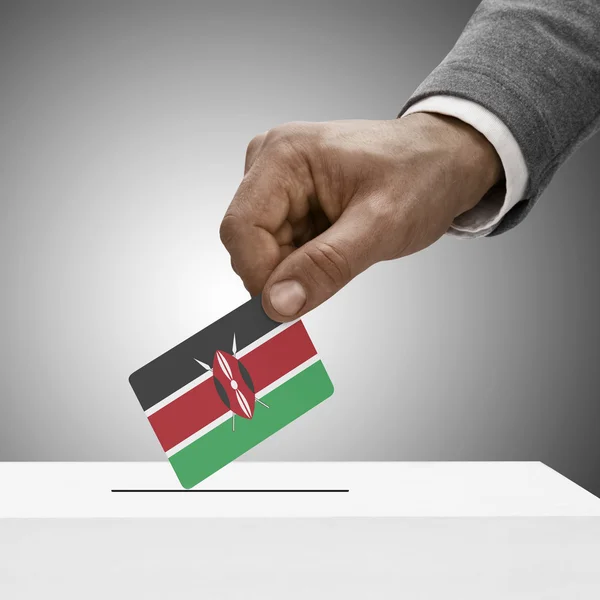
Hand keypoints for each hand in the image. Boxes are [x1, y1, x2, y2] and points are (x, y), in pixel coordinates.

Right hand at [220, 114, 501, 320]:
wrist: (443, 161)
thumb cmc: (421, 176)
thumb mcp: (381, 225)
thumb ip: (326, 265)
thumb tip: (277, 304)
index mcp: (284, 155)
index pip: (241, 228)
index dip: (259, 275)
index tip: (290, 307)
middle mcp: (270, 163)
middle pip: (248, 242)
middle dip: (284, 272)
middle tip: (335, 272)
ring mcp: (278, 182)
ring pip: (263, 250)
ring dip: (298, 267)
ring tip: (345, 249)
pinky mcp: (288, 199)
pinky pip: (279, 247)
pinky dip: (304, 262)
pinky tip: (337, 246)